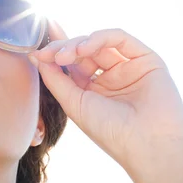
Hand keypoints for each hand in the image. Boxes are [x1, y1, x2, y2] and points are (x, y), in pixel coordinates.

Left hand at [28, 21, 182, 170]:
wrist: (147, 144)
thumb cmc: (111, 132)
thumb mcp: (75, 104)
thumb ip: (56, 80)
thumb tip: (36, 57)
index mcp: (95, 90)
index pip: (73, 64)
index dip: (55, 56)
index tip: (37, 54)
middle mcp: (112, 77)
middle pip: (84, 50)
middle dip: (65, 49)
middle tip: (52, 55)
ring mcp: (130, 67)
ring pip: (100, 42)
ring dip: (79, 43)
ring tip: (66, 55)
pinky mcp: (146, 59)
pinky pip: (120, 38)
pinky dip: (100, 38)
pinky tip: (85, 48)